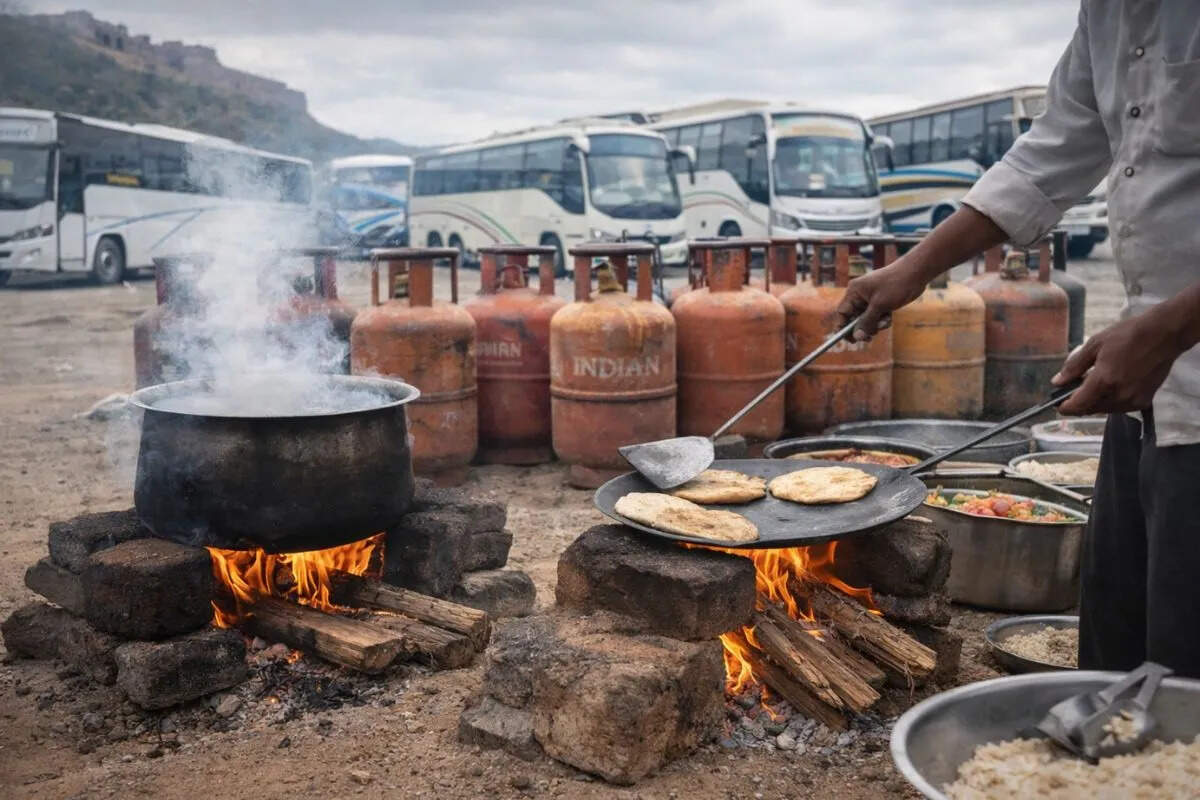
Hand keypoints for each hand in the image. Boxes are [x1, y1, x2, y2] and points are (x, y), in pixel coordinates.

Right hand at [835, 257, 928, 339]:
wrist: (916, 273)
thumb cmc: (895, 284)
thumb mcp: (879, 305)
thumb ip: (867, 322)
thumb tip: (856, 337)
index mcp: (854, 292)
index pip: (842, 313)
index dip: (843, 327)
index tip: (849, 340)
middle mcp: (860, 296)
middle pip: (854, 319)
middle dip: (863, 328)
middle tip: (869, 339)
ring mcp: (870, 299)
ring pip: (867, 320)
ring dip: (875, 325)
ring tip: (885, 322)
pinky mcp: (881, 302)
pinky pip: (876, 317)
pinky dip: (882, 320)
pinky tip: (889, 317)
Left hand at [1054, 313, 1185, 415]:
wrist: (1164, 334)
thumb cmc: (1128, 335)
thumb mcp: (1095, 345)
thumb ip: (1074, 366)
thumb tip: (1057, 382)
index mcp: (1104, 381)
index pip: (1078, 405)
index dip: (1065, 407)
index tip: (1058, 404)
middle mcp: (1119, 394)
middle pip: (1090, 409)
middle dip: (1079, 402)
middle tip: (1074, 388)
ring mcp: (1133, 400)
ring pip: (1105, 409)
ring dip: (1095, 402)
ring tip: (1093, 383)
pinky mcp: (1144, 401)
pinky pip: (1120, 407)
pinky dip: (1111, 400)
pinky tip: (1110, 385)